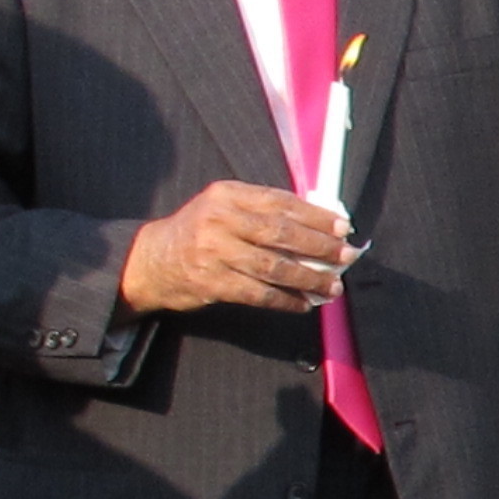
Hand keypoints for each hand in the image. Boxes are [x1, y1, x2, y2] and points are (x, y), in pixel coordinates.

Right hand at [119, 181, 352, 314]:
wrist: (152, 261)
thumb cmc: (200, 232)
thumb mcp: (224, 209)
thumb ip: (263, 212)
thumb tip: (320, 227)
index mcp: (228, 195)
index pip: (281, 203)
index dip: (316, 216)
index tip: (343, 227)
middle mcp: (220, 220)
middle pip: (281, 234)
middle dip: (320, 247)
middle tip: (347, 257)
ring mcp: (214, 252)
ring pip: (274, 267)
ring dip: (309, 279)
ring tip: (332, 287)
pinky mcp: (211, 283)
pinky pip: (258, 293)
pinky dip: (285, 300)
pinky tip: (304, 303)